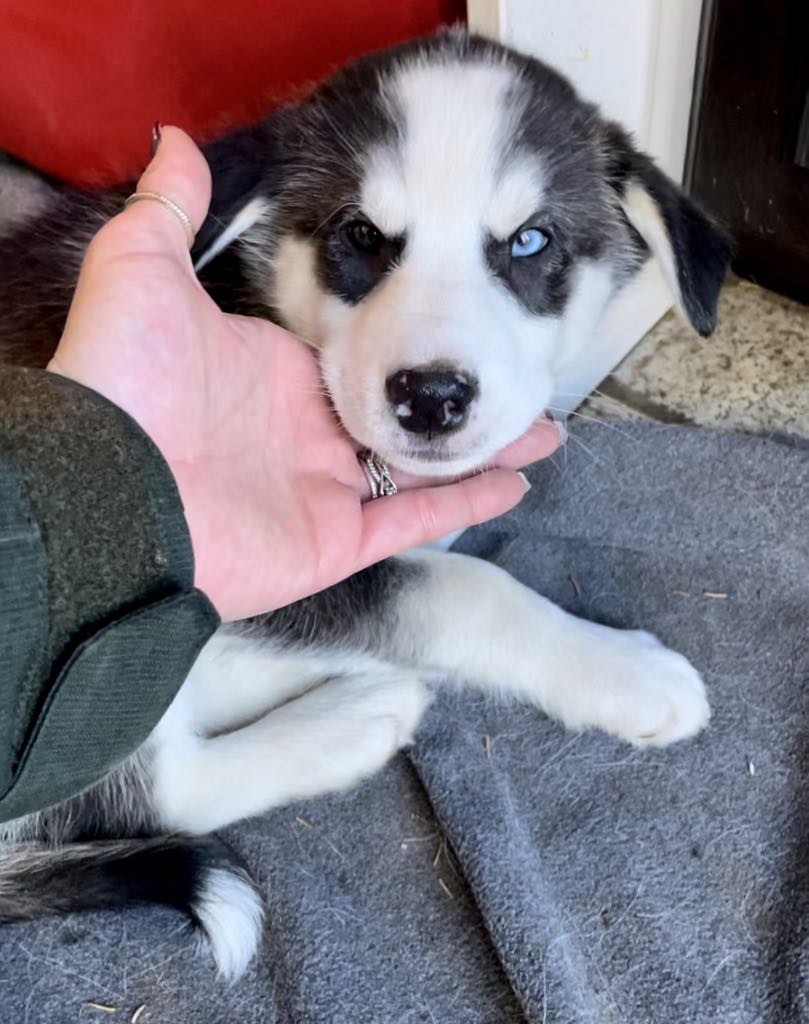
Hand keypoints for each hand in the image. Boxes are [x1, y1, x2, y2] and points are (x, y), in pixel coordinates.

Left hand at [49, 128, 560, 620]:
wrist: (113, 488)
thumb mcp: (142, 272)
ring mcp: (325, 491)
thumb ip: (170, 208)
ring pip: (422, 467)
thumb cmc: (128, 379)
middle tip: (512, 371)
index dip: (407, 333)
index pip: (358, 351)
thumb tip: (179, 140)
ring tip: (537, 424)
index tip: (456, 308)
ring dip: (480, 446)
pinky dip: (466, 504)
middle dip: (456, 395)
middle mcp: (307, 434)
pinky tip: (517, 480)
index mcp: (277, 375)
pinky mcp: (337, 541)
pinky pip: (415, 523)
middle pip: (402, 412)